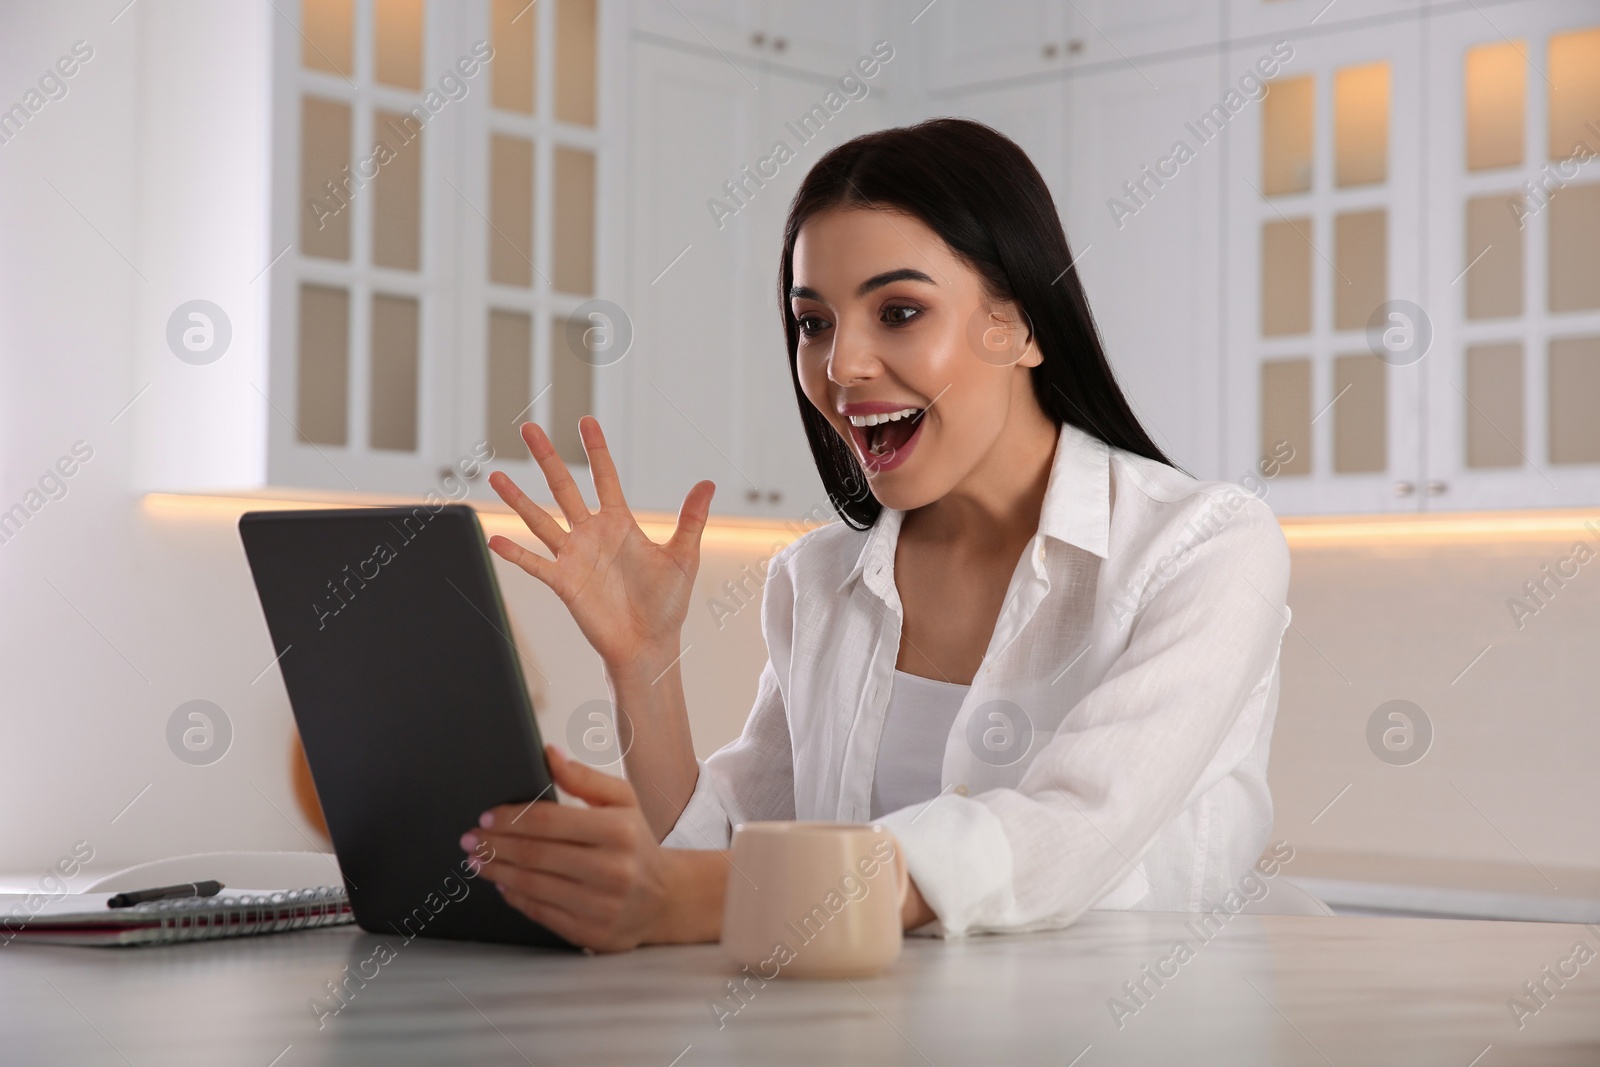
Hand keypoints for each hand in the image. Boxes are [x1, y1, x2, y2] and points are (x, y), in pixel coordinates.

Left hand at [465, 745, 710, 950]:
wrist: (665, 897)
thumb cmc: (636, 843)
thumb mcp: (622, 801)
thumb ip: (584, 778)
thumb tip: (548, 754)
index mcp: (618, 830)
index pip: (548, 821)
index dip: (510, 818)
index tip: (486, 817)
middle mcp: (612, 869)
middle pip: (534, 854)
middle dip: (494, 845)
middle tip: (471, 839)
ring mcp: (602, 905)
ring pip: (532, 885)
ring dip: (496, 871)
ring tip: (478, 861)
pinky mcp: (592, 934)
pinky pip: (540, 913)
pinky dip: (516, 897)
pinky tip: (504, 884)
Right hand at [487, 417, 715, 669]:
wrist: (650, 645)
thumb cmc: (667, 604)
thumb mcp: (683, 556)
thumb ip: (691, 519)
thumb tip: (708, 483)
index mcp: (619, 524)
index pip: (604, 477)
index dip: (596, 449)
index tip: (586, 421)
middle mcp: (591, 535)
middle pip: (563, 487)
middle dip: (547, 457)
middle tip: (529, 428)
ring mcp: (574, 557)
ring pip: (540, 519)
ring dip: (517, 499)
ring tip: (495, 476)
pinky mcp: (564, 583)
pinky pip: (535, 564)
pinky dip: (515, 553)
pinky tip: (497, 538)